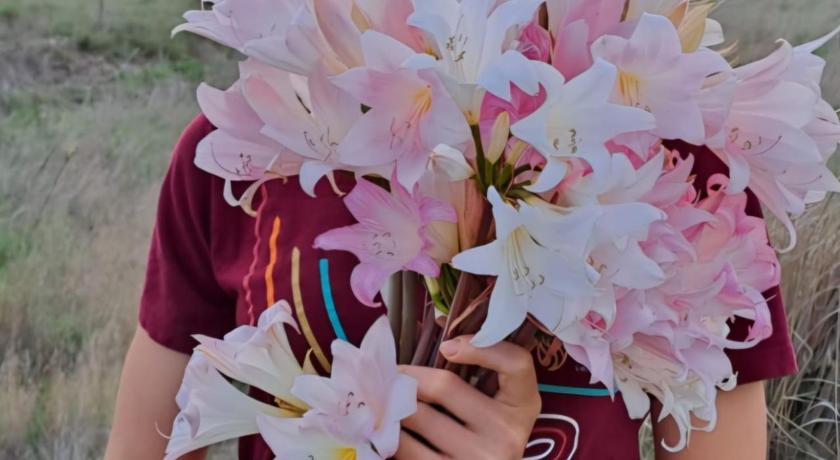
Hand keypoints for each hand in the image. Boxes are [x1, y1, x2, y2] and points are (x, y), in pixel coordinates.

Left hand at [396, 336, 540, 459]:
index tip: (447, 345)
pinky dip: (389, 432)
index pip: (516, 363)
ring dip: (393, 403)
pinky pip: (406, 447)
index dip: (482, 347)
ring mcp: (480, 459)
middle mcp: (507, 433)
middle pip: (445, 386)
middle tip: (391, 373)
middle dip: (409, 376)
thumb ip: (475, 370)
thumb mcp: (493, 404)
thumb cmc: (482, 435)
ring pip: (418, 415)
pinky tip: (388, 426)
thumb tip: (438, 322)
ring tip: (385, 398)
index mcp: (523, 406)